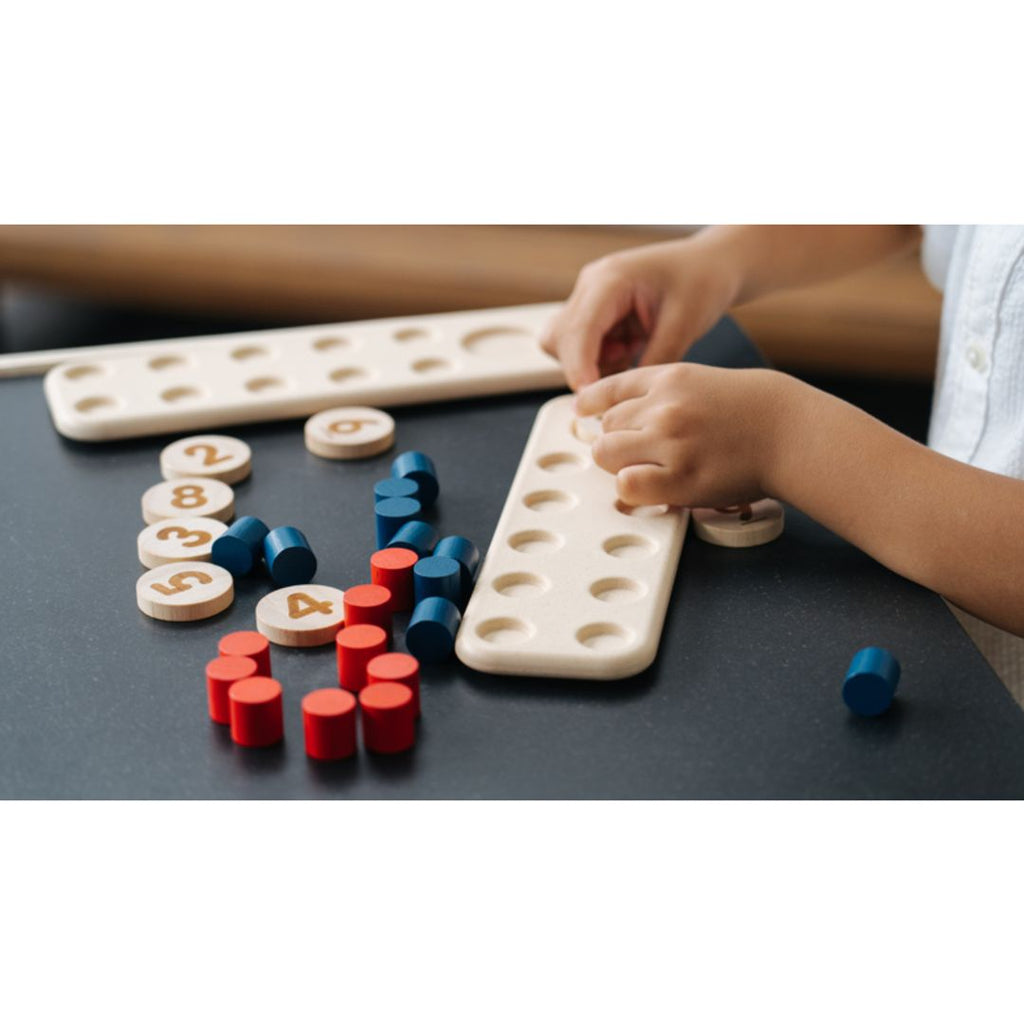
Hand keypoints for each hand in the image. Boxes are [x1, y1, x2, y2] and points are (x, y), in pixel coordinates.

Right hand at [539, 235, 741, 390]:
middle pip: (560, 339)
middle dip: (583, 368)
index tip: (589, 397)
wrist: (712, 262)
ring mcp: (590, 297)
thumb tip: (628, 396)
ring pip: (565, 345)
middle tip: (621, 378)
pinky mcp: (595, 311)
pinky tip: (630, 350)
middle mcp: (592, 285)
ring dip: (591, 363)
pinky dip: (600, 359)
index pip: (579, 328)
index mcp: (611, 279)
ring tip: (632, 353)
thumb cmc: (703, 280)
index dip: (579, 366)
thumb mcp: (684, 324)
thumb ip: (654, 359)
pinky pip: (581, 345)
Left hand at [575, 363, 792, 508]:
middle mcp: (663, 406)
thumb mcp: (702, 381)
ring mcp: (669, 441)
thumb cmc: (754, 411)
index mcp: (668, 378)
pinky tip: (652, 486)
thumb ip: (663, 393)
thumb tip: (621, 414)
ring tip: (650, 470)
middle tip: (640, 454)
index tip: (584, 413)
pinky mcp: (679, 477)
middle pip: (605, 427)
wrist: (791, 431)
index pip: (609, 389)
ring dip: (622, 465)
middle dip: (616, 442)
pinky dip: (632, 488)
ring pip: (608, 453)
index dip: (592, 405)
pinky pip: (627, 485)